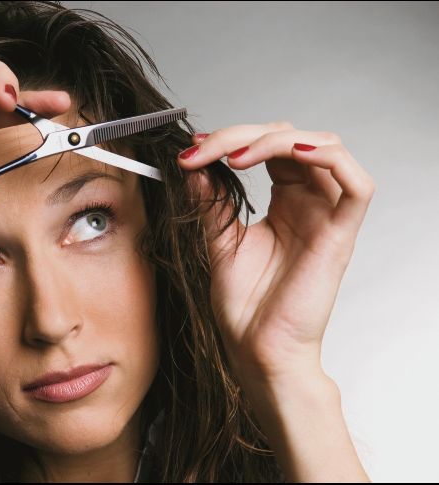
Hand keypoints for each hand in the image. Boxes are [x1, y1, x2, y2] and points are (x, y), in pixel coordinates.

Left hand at [178, 122, 374, 384]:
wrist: (256, 349)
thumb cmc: (245, 305)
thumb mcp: (219, 241)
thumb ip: (213, 202)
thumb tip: (196, 163)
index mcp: (285, 202)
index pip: (269, 147)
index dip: (231, 138)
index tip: (191, 150)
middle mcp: (309, 202)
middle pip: (292, 139)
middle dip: (243, 134)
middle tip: (203, 150)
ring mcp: (327, 216)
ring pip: (324, 148)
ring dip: (276, 140)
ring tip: (235, 156)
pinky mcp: (340, 235)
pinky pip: (356, 185)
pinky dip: (329, 157)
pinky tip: (291, 154)